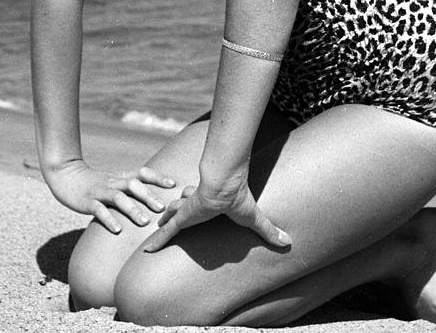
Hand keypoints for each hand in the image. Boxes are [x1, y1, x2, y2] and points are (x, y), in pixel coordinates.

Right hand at [44, 158, 176, 233]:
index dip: (158, 177)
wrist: (65, 175)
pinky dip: (109, 219)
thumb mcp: (113, 183)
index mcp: (120, 177)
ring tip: (145, 222)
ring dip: (133, 209)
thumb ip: (129, 190)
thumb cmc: (93, 183)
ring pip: (119, 197)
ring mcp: (100, 191)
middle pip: (133, 185)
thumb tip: (152, 200)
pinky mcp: (87, 201)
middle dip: (149, 196)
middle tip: (163, 209)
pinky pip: (99, 209)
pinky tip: (117, 230)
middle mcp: (112, 182)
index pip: (142, 172)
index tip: (174, 185)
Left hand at [140, 173, 290, 252]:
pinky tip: (146, 249)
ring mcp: (186, 211)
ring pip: (172, 214)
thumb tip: (289, 242)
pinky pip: (165, 232)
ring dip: (164, 218)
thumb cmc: (238, 199)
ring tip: (156, 223)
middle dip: (177, 208)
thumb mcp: (254, 219)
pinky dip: (157, 240)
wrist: (224, 186)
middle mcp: (196, 204)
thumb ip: (269, 230)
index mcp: (211, 202)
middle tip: (170, 213)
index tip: (197, 206)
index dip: (197, 201)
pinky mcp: (180, 219)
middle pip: (184, 204)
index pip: (202, 200)